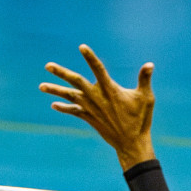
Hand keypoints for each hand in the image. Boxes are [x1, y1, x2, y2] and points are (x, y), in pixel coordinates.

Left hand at [40, 45, 156, 170]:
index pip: (98, 69)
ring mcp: (91, 108)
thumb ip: (145, 79)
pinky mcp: (89, 118)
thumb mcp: (146, 98)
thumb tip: (150, 64)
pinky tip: (53, 105)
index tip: (82, 47)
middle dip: (61, 73)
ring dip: (55, 90)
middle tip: (47, 65)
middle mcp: (97, 98)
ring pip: (70, 96)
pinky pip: (73, 111)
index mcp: (110, 90)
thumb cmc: (140, 119)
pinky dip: (63, 107)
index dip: (90, 58)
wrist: (131, 143)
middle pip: (76, 81)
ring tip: (41, 86)